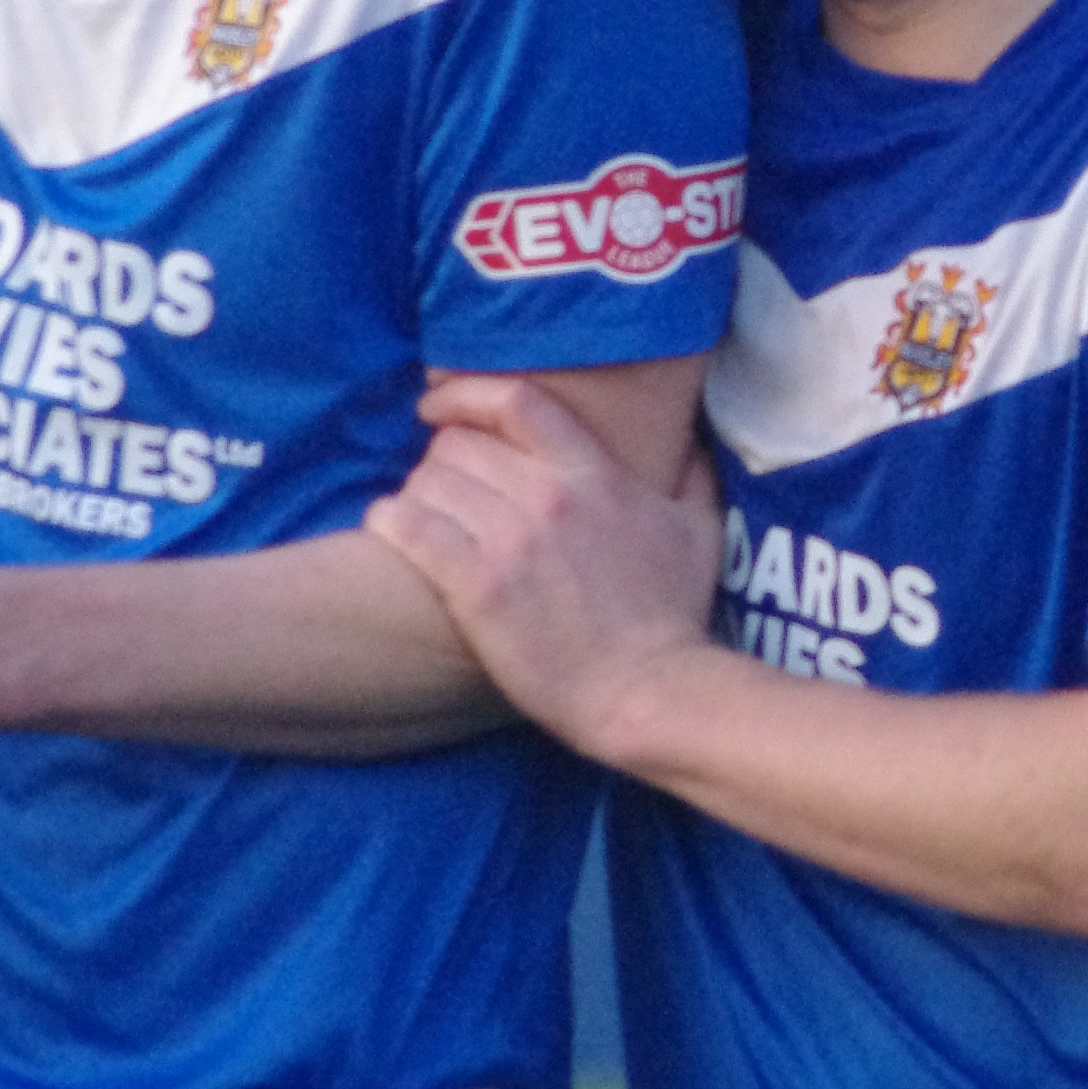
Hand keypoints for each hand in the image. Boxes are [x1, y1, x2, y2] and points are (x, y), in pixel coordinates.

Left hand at [365, 375, 724, 757]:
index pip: (515, 402)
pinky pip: (409, 526)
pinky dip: (390, 520)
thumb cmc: (672, 619)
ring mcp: (510, 540)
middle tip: (442, 491)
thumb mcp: (699, 535)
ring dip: (417, 494)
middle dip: (442, 461)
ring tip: (419, 517)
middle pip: (460, 444)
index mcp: (593, 475)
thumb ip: (693, 476)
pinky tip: (389, 529)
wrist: (646, 693)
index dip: (465, 395)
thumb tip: (694, 440)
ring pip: (429, 481)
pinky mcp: (477, 586)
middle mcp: (548, 496)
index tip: (437, 408)